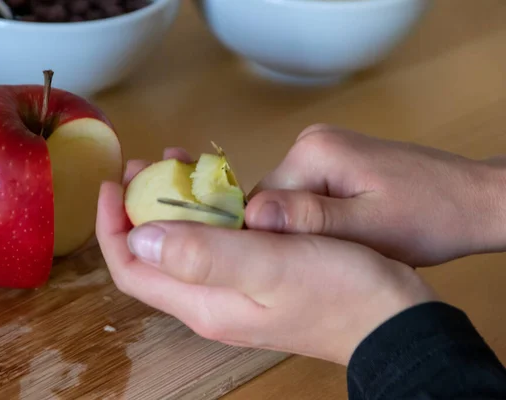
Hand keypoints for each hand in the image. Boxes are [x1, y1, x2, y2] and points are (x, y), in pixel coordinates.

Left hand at [95, 149, 437, 364]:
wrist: (394, 320)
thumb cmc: (340, 291)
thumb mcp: (270, 266)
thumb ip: (203, 255)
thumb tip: (140, 239)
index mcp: (205, 302)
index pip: (133, 269)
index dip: (113, 227)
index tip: (114, 184)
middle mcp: (212, 302)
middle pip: (155, 257)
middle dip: (141, 209)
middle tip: (149, 165)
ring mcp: (236, 294)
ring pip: (186, 248)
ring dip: (175, 208)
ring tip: (180, 165)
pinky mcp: (259, 282)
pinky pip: (216, 246)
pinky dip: (208, 215)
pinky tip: (221, 189)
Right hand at [246, 124, 505, 266]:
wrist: (473, 200)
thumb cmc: (431, 218)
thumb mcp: (370, 228)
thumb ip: (312, 220)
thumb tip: (252, 215)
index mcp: (313, 150)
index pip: (259, 202)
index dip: (276, 239)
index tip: (305, 261)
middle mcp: (310, 140)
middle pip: (273, 200)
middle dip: (295, 234)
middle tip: (332, 255)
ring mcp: (322, 147)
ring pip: (289, 202)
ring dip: (308, 229)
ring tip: (345, 243)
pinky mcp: (334, 159)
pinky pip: (308, 196)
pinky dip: (322, 220)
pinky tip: (349, 231)